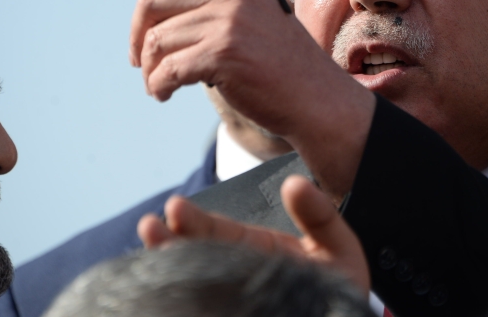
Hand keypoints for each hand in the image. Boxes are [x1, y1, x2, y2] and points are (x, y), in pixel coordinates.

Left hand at [127, 0, 374, 197]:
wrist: (313, 96)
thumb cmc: (273, 59)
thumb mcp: (238, 19)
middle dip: (137, 35)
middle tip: (139, 59)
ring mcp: (228, 19)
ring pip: (156, 41)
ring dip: (150, 71)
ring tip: (161, 85)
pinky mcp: (223, 53)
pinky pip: (167, 69)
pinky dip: (159, 87)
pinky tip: (166, 95)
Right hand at [138, 175, 370, 294]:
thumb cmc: (339, 292)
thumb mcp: (337, 248)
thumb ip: (318, 216)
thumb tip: (294, 183)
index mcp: (256, 251)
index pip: (219, 232)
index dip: (196, 221)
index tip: (174, 208)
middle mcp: (236, 276)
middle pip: (196, 255)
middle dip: (171, 241)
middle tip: (150, 227)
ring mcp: (229, 299)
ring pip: (190, 284)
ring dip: (166, 266)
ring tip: (148, 248)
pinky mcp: (228, 312)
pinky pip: (201, 305)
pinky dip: (181, 301)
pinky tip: (163, 296)